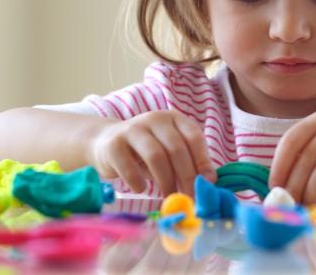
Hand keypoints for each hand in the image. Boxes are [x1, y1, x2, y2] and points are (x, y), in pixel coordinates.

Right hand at [89, 110, 215, 196]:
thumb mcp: (170, 151)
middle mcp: (155, 119)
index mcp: (174, 119)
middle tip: (189, 197)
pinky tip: (141, 188)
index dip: (203, 161)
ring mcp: (133, 129)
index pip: (194, 137)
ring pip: (156, 156)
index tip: (207, 183)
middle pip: (176, 148)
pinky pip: (130, 167)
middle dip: (186, 176)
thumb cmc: (146, 151)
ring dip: (166, 181)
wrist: (105, 142)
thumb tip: (210, 182)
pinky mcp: (114, 144)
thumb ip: (190, 163)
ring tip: (169, 197)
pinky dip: (139, 182)